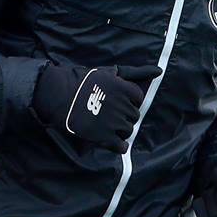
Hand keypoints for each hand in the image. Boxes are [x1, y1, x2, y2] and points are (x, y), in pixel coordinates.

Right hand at [32, 64, 161, 152]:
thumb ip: (135, 72)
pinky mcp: (104, 137)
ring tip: (104, 124)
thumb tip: (159, 70)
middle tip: (107, 112)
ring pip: (128, 130)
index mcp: (123, 88)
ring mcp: (114, 122)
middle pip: (133, 115)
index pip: (138, 97)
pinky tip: (107, 138)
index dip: (127, 100)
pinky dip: (117, 144)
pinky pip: (121, 146)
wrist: (57, 95)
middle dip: (123, 114)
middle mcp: (122, 105)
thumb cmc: (81, 81)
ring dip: (118, 128)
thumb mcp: (108, 72)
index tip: (116, 100)